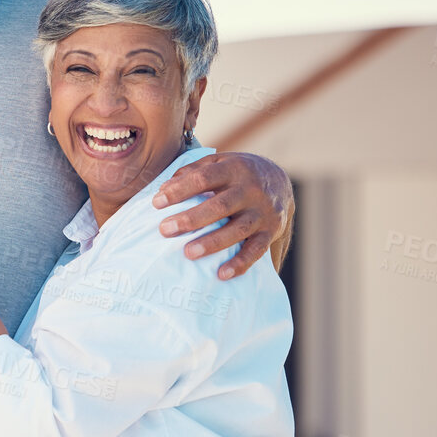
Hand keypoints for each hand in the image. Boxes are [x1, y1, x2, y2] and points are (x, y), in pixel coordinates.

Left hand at [153, 151, 292, 279]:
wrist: (279, 181)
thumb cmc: (234, 174)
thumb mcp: (216, 163)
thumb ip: (190, 173)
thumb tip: (163, 190)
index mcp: (234, 169)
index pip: (204, 178)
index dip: (180, 190)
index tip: (156, 203)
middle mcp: (251, 190)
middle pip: (220, 206)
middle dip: (191, 219)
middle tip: (165, 230)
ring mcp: (263, 212)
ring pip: (238, 229)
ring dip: (212, 243)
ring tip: (188, 253)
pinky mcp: (271, 231)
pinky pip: (257, 249)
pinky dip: (241, 263)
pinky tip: (222, 274)